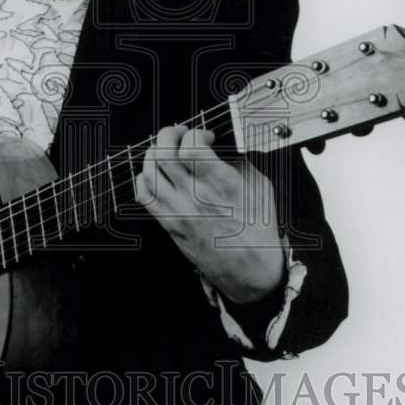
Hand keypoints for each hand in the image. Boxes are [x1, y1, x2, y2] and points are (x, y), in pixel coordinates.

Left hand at [135, 125, 284, 303]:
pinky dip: (144, 177)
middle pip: (164, 154)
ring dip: (155, 152)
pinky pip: (144, 195)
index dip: (196, 133)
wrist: (250, 271)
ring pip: (149, 171)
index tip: (206, 137)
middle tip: (181, 134)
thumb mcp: (261, 187)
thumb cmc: (258, 230)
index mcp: (221, 185)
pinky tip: (155, 172)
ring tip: (167, 149)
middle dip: (169, 134)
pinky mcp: (169, 224)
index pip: (191, 148)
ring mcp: (178, 211)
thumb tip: (221, 145)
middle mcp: (195, 197)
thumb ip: (239, 161)